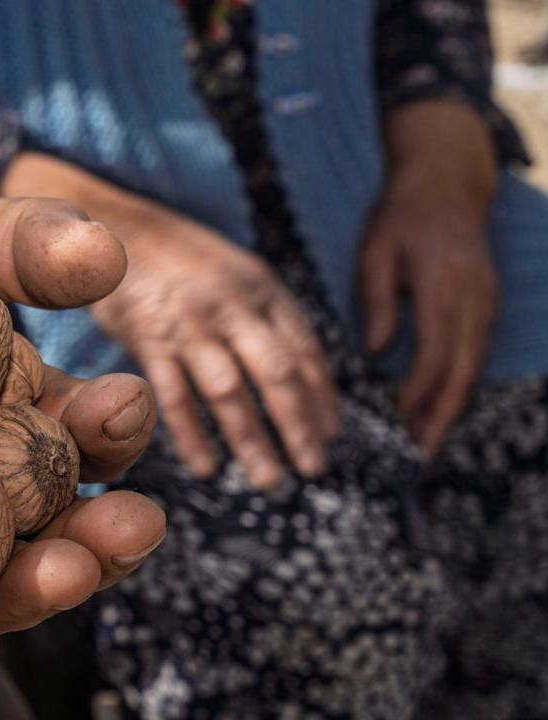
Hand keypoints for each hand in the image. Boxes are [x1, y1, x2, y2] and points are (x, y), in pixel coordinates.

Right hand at [2, 153, 338, 489]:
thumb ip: (264, 317)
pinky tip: (206, 468)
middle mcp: (232, 306)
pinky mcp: (149, 340)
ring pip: (229, 391)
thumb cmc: (180, 261)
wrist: (115, 233)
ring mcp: (190, 324)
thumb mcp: (235, 275)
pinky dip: (192, 435)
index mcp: (263, 290)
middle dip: (300, 425)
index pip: (306, 349)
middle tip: (314, 470)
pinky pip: (175, 395)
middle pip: (277, 372)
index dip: (323, 397)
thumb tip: (298, 373)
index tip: (331, 437)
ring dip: (252, 440)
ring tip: (269, 480)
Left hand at [360, 100, 499, 454]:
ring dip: (452, 405)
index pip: (434, 353)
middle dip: (442, 414)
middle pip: (463, 370)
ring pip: (474, 366)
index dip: (418, 392)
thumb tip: (374, 351)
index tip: (398, 422)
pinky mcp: (488, 304)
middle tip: (420, 452)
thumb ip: (376, 301)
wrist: (448, 182)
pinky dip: (459, 383)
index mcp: (443, 287)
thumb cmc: (402, 217)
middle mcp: (474, 299)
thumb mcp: (376, 251)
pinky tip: (438, 404)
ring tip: (427, 440)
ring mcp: (487, 302)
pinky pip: (475, 352)